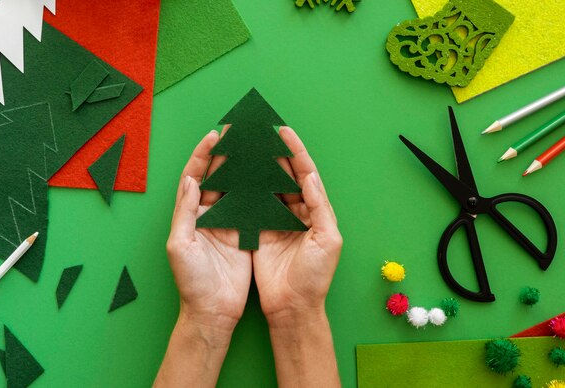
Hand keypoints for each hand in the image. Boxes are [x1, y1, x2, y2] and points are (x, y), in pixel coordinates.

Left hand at [166, 129, 251, 331]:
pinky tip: (268, 173)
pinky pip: (253, 205)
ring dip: (244, 165)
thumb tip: (190, 180)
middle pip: (217, 176)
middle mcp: (209, 214)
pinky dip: (259, 188)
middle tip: (237, 130)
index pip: (195, 176)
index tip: (214, 135)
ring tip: (253, 144)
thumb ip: (185, 212)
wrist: (212, 311)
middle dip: (225, 152)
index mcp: (190, 214)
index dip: (203, 155)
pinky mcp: (245, 233)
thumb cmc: (191, 282)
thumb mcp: (180, 246)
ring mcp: (228, 222)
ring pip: (236, 186)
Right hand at [253, 126, 341, 326]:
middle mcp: (295, 211)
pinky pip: (250, 204)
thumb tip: (309, 176)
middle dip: (273, 152)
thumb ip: (319, 206)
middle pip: (284, 174)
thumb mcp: (328, 240)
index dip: (295, 152)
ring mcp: (275, 220)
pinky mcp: (257, 230)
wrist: (293, 306)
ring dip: (257, 165)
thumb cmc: (315, 276)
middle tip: (260, 130)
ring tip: (247, 144)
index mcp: (314, 210)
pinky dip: (244, 188)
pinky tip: (236, 172)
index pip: (305, 173)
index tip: (284, 131)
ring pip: (265, 185)